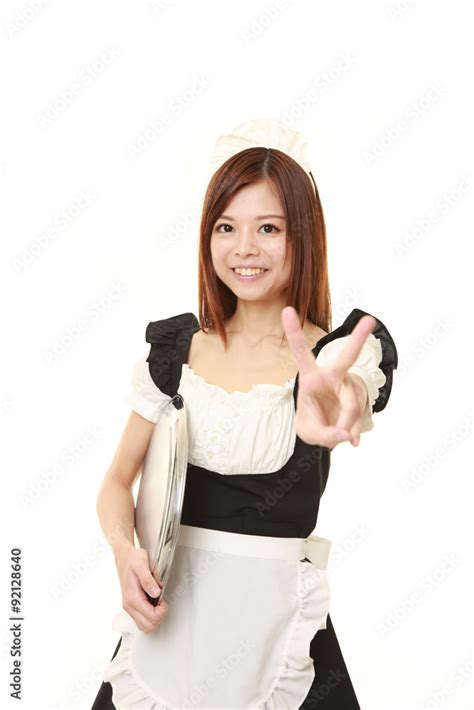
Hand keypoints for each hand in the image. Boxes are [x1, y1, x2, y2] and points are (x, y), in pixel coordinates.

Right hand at [115, 543, 168, 633]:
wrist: (124, 557)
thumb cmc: (133, 560)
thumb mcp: (142, 565)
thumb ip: (149, 580)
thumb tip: (156, 593)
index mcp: (132, 598)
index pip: (152, 618)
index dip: (162, 611)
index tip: (163, 599)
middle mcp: (129, 606)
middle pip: (148, 627)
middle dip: (159, 616)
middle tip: (162, 602)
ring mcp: (129, 607)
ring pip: (145, 626)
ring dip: (155, 617)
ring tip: (158, 602)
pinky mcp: (131, 606)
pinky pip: (142, 620)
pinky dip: (150, 615)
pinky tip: (153, 603)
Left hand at [281, 306, 375, 448]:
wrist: (330, 430)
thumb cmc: (313, 422)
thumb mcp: (309, 432)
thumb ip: (324, 434)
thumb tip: (346, 435)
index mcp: (311, 377)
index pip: (300, 352)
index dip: (294, 332)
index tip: (286, 310)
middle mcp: (332, 376)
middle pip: (347, 358)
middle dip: (358, 338)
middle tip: (370, 319)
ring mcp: (349, 385)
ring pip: (352, 404)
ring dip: (347, 424)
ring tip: (340, 436)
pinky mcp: (361, 397)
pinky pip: (361, 416)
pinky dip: (355, 431)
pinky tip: (352, 439)